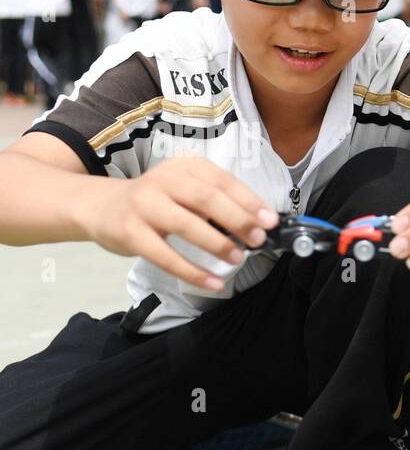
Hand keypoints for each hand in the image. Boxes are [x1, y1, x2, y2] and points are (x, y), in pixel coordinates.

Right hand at [79, 156, 277, 290]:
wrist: (100, 206)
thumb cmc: (155, 201)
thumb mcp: (184, 190)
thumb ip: (215, 201)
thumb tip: (257, 224)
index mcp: (183, 167)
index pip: (222, 181)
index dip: (248, 201)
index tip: (270, 220)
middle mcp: (163, 180)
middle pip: (206, 198)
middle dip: (237, 219)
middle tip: (259, 239)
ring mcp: (144, 205)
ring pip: (186, 224)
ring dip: (217, 243)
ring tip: (239, 258)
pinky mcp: (130, 233)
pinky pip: (165, 256)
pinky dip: (193, 271)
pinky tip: (214, 282)